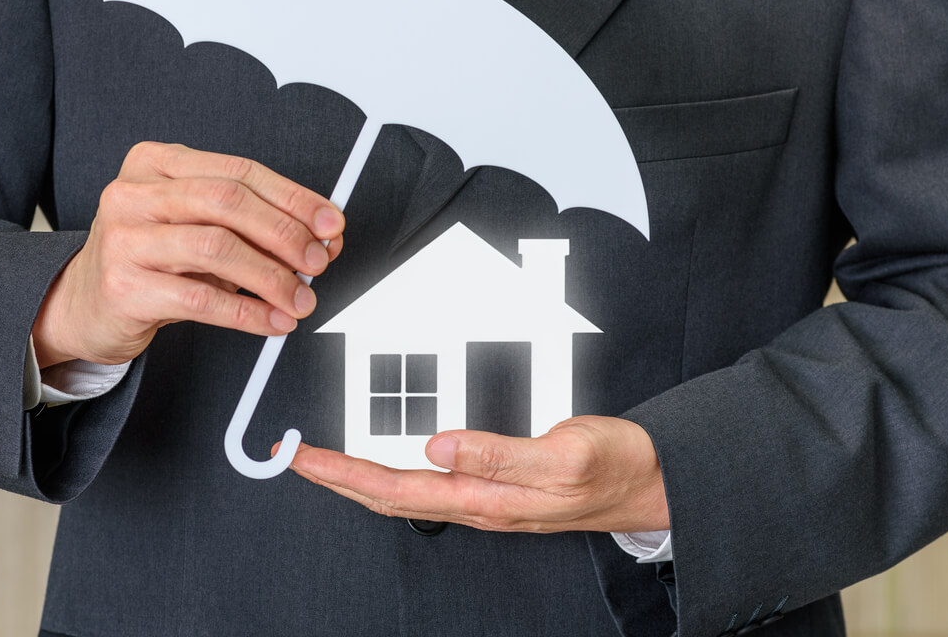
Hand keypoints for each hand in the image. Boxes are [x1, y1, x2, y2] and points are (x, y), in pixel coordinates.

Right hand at [32, 141, 343, 367]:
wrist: (87, 304)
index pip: (240, 171)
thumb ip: (257, 226)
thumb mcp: (202, 229)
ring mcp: (124, 237)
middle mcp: (135, 192)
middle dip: (286, 234)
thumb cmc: (154, 260)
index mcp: (157, 162)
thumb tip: (324, 239)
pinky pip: (201, 298)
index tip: (330, 224)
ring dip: (272, 277)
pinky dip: (247, 313)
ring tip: (299, 298)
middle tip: (318, 262)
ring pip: (217, 247)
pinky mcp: (123, 286)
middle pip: (229, 202)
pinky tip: (271, 320)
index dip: (294, 198)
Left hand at [283, 415, 669, 533]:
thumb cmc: (612, 468)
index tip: (307, 458)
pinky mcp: (499, 487)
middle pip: (390, 496)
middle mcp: (480, 502)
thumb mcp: (562, 454)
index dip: (345, 473)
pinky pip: (432, 484)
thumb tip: (438, 446)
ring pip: (407, 492)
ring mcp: (488, 498)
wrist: (648, 482)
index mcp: (487, 496)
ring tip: (331, 462)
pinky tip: (395, 460)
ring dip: (363, 476)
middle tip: (299, 460)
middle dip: (339, 479)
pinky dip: (399, 470)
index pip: (396, 488)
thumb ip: (499, 452)